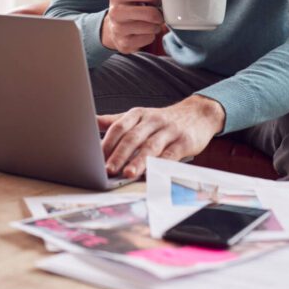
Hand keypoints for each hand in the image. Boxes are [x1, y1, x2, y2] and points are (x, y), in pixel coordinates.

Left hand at [97, 95, 225, 178]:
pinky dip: (161, 165)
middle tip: (108, 170)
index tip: (95, 158)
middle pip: (132, 137)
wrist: (198, 114)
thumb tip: (90, 121)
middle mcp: (152, 120)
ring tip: (128, 174)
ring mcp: (169, 131)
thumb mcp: (139, 116)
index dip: (107, 142)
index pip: (119, 127)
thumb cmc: (163, 120)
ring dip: (138, 161)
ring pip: (151, 146)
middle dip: (119, 154)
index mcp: (138, 114)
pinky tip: (153, 174)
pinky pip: (171, 155)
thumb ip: (115, 121)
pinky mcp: (184, 142)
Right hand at [101, 0, 165, 52]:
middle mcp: (114, 12)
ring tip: (150, 23)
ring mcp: (118, 30)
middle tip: (155, 14)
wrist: (114, 27)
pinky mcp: (124, 44)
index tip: (153, 1)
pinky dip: (150, 36)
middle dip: (158, 14)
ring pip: (152, 27)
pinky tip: (144, 32)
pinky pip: (149, 39)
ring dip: (156, 25)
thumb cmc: (128, 3)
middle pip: (151, 13)